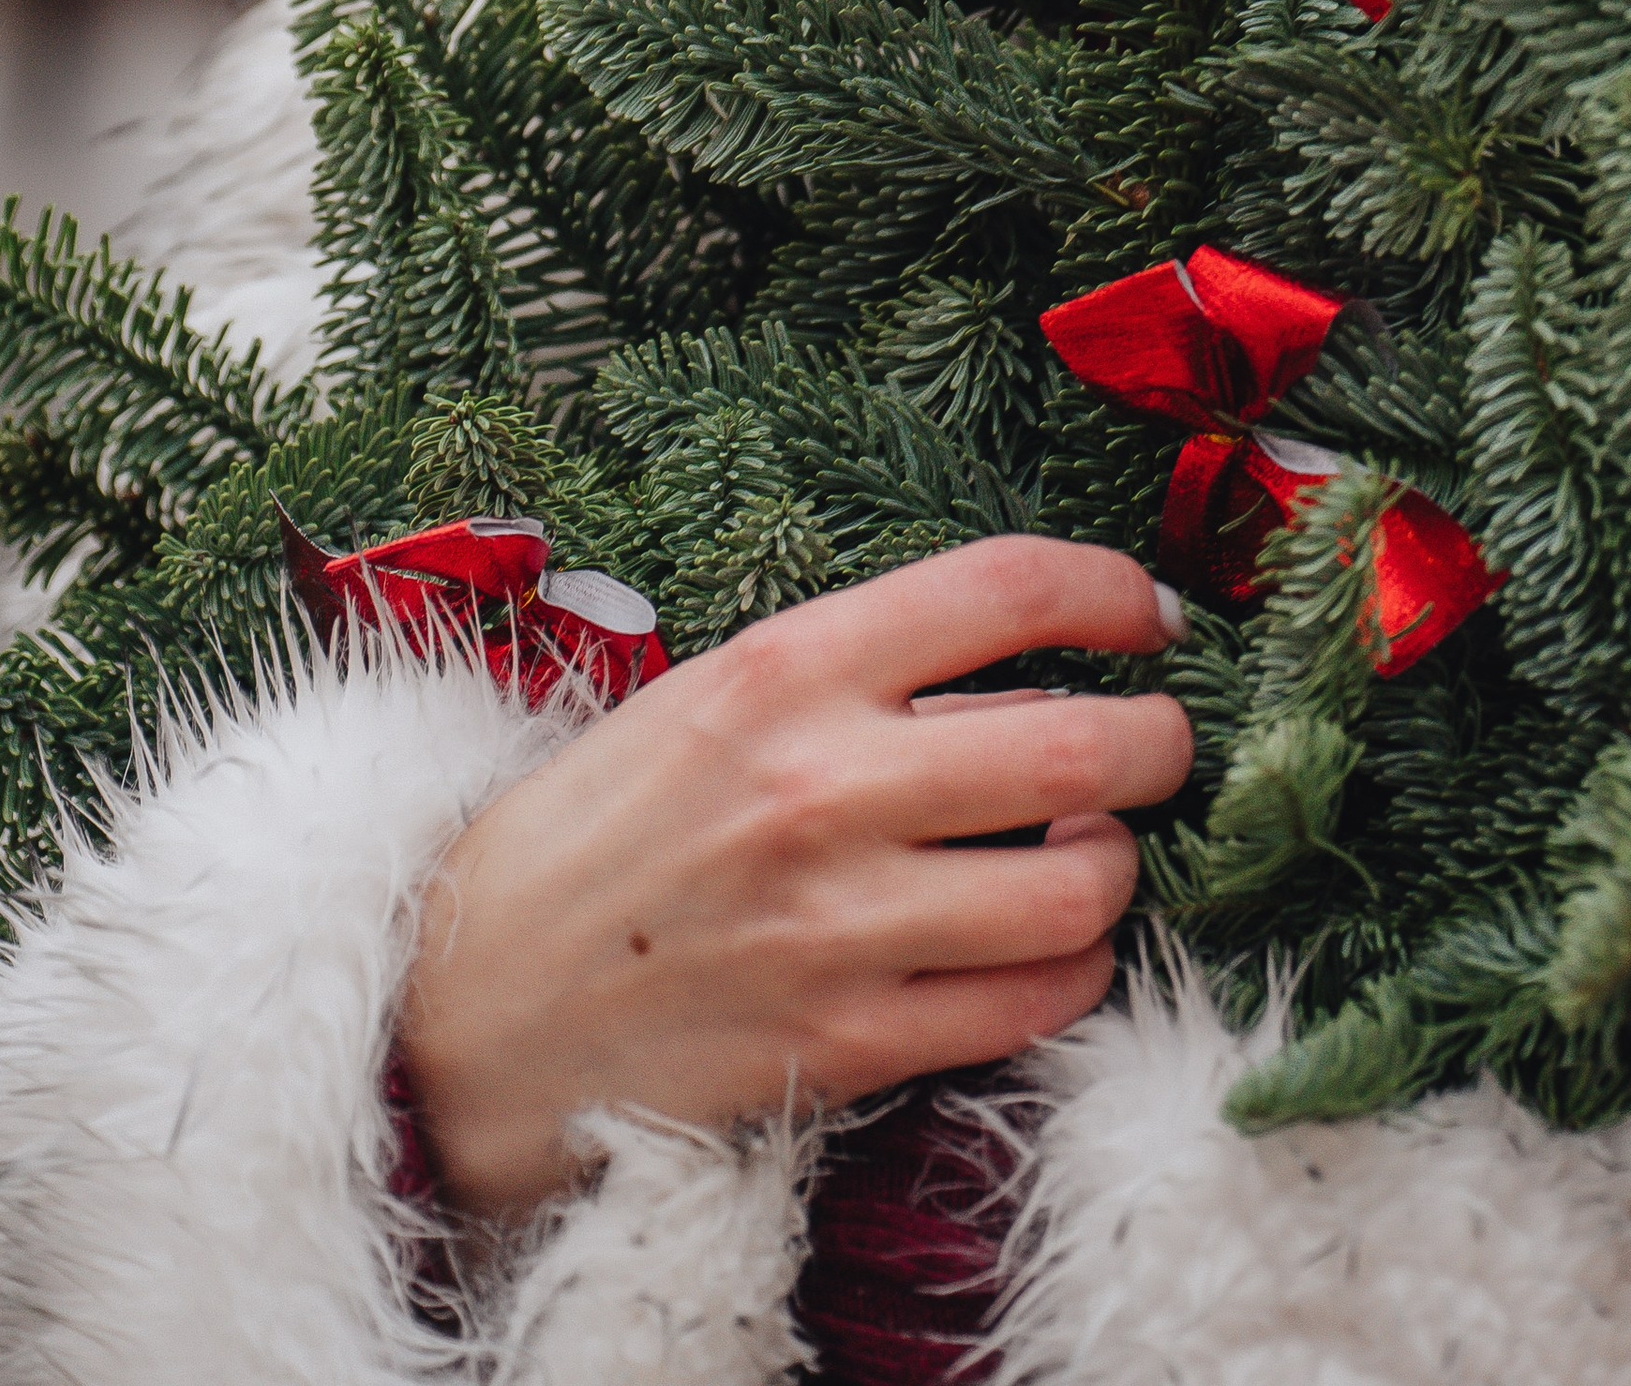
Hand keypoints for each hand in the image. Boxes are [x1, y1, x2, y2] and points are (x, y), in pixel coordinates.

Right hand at [397, 534, 1191, 1218]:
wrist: (472, 1004)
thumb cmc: (606, 829)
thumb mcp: (716, 696)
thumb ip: (870, 675)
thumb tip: (1043, 676)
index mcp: (786, 669)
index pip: (1007, 587)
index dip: (1113, 590)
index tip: (1149, 616)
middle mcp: (822, 787)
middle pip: (1079, 746)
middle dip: (1158, 743)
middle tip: (1158, 745)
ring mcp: (839, 926)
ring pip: (1077, 888)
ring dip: (1116, 868)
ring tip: (1090, 854)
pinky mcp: (846, 1043)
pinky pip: (1030, 1005)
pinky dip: (1072, 971)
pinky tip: (1046, 946)